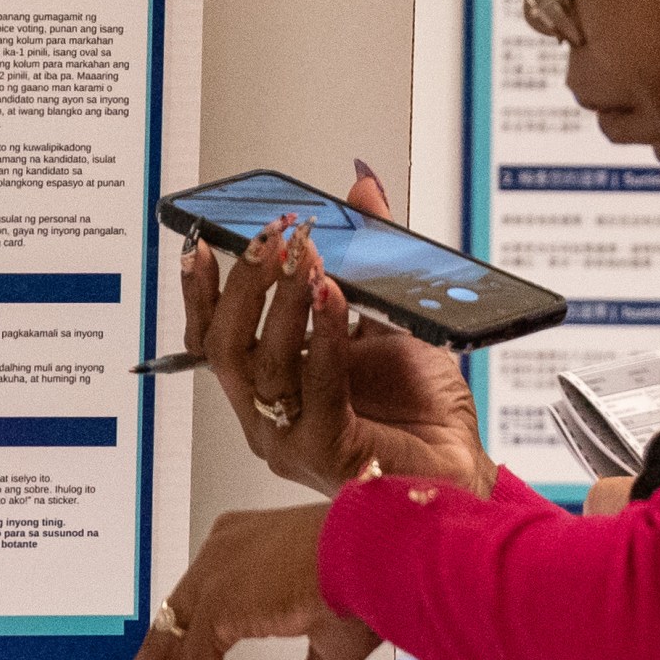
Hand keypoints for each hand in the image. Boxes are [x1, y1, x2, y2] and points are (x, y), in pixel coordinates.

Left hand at [100, 502, 378, 659]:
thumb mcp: (334, 637)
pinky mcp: (219, 604)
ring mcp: (216, 576)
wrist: (380, 551)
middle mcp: (224, 553)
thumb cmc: (371, 574)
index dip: (183, 650)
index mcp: (249, 548)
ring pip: (169, 645)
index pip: (201, 606)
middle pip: (174, 626)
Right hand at [181, 167, 494, 498]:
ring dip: (282, 302)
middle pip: (224, 346)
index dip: (199, 290)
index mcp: (271, 384)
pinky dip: (324, 338)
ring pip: (262, 366)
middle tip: (271, 236)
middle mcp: (268, 414)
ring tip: (305, 258)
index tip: (203, 241)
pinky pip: (315, 389)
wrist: (460, 468)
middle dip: (244, 283)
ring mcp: (290, 438)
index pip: (213, 337)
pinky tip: (333, 299)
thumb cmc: (422, 409)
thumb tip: (363, 191)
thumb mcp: (390, 315)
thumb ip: (370, 256)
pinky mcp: (327, 453)